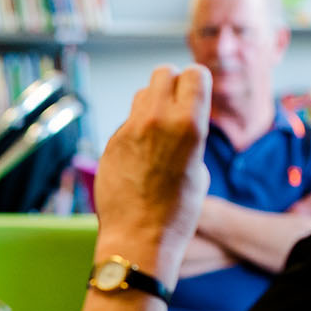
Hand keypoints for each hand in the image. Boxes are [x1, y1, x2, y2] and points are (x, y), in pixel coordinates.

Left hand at [94, 65, 212, 275]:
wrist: (138, 237)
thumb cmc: (177, 211)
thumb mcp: (199, 169)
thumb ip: (191, 136)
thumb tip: (183, 120)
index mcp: (189, 124)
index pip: (195, 73)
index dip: (198, 84)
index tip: (197, 96)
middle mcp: (157, 119)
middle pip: (164, 73)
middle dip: (173, 85)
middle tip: (176, 107)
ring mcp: (130, 129)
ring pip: (142, 93)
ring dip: (152, 104)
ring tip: (158, 132)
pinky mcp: (111, 142)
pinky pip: (127, 121)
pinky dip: (136, 129)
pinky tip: (140, 156)